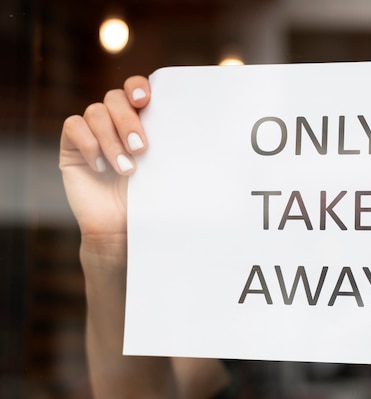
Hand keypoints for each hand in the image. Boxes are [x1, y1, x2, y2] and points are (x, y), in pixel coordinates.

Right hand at [59, 76, 149, 255]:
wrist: (121, 228)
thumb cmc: (147, 199)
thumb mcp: (163, 169)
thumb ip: (166, 143)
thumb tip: (187, 125)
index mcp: (140, 121)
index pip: (135, 89)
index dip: (137, 87)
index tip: (145, 101)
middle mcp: (114, 122)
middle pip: (115, 98)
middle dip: (128, 121)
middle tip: (141, 149)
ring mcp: (92, 132)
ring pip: (96, 112)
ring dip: (112, 141)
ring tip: (126, 170)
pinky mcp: (71, 146)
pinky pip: (73, 126)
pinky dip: (88, 143)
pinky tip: (99, 167)